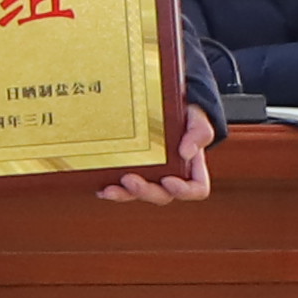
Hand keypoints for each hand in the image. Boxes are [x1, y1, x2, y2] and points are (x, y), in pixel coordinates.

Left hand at [99, 101, 220, 207]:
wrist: (163, 101)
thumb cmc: (185, 113)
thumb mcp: (196, 117)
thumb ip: (198, 132)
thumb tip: (186, 152)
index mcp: (191, 168)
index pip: (196, 189)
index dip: (183, 191)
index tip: (168, 181)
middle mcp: (169, 176)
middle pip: (161, 195)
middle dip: (145, 191)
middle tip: (129, 179)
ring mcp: (147, 175)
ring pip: (136, 194)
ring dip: (123, 195)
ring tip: (109, 189)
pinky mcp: (127, 170)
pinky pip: (118, 185)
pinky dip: (108, 187)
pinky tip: (98, 186)